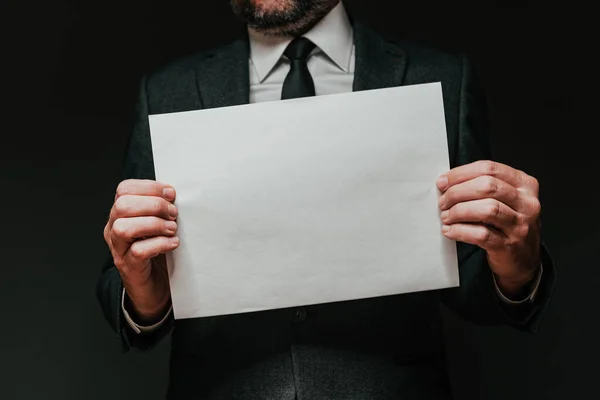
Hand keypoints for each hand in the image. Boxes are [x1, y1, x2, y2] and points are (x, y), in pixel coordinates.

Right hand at [104, 179, 178, 322]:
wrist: (155, 288)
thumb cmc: (158, 252)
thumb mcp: (158, 225)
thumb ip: (161, 209)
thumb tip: (174, 194)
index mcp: (120, 215)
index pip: (124, 189)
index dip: (149, 187)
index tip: (171, 194)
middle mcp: (113, 230)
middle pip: (122, 205)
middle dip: (153, 205)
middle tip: (173, 214)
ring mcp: (119, 250)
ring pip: (124, 228)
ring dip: (154, 224)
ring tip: (172, 229)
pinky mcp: (129, 267)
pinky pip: (138, 251)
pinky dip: (159, 244)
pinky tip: (173, 243)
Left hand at [436, 160, 540, 295]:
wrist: (524, 258)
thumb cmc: (508, 224)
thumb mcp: (505, 199)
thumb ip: (483, 187)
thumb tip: (447, 182)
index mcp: (525, 185)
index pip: (489, 169)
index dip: (461, 174)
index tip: (443, 182)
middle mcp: (527, 203)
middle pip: (487, 187)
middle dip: (457, 193)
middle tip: (443, 202)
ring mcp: (520, 225)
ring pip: (487, 209)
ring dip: (458, 211)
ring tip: (446, 216)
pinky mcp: (510, 246)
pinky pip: (481, 234)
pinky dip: (460, 231)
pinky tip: (449, 231)